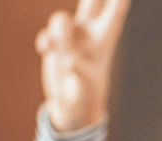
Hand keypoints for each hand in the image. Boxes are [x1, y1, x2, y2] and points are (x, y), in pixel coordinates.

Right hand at [35, 0, 130, 132]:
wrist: (71, 109)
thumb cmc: (84, 101)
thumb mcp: (84, 90)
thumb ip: (77, 73)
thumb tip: (69, 61)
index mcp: (104, 43)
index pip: (115, 12)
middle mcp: (89, 35)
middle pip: (92, 1)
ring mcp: (72, 38)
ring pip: (61, 19)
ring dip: (58, 35)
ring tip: (62, 57)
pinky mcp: (56, 44)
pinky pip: (47, 34)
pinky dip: (46, 42)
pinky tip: (48, 53)